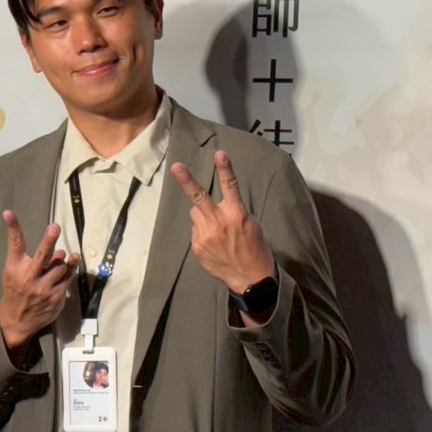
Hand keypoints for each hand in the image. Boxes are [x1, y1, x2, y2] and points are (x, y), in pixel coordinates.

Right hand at [0, 213, 77, 350]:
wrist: (17, 321)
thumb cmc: (15, 290)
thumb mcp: (12, 271)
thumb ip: (25, 255)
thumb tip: (50, 244)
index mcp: (15, 268)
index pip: (15, 244)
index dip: (13, 227)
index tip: (8, 213)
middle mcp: (29, 278)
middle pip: (42, 255)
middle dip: (49, 240)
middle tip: (54, 227)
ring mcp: (44, 289)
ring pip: (60, 265)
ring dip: (62, 260)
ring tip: (60, 257)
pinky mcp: (56, 298)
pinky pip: (68, 277)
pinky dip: (70, 269)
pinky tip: (71, 263)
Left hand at [170, 151, 275, 292]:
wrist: (250, 278)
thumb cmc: (254, 248)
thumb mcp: (251, 225)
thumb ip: (232, 211)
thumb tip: (216, 204)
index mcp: (236, 214)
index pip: (230, 186)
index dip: (225, 168)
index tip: (220, 153)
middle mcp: (218, 222)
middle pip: (198, 197)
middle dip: (186, 180)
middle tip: (176, 167)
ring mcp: (205, 235)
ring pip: (195, 213)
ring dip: (203, 215)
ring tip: (217, 229)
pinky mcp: (197, 246)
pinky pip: (195, 230)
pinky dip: (202, 231)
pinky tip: (214, 243)